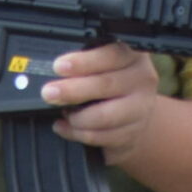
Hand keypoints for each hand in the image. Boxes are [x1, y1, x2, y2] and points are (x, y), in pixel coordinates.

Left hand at [43, 41, 160, 164]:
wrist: (133, 111)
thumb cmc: (110, 81)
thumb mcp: (101, 64)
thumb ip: (83, 63)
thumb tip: (52, 69)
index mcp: (133, 55)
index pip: (111, 55)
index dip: (83, 62)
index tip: (58, 66)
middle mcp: (142, 80)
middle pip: (106, 85)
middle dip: (72, 90)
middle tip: (49, 93)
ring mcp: (141, 109)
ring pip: (103, 116)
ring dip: (76, 117)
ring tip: (61, 113)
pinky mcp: (133, 133)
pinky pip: (101, 137)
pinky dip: (77, 134)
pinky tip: (65, 127)